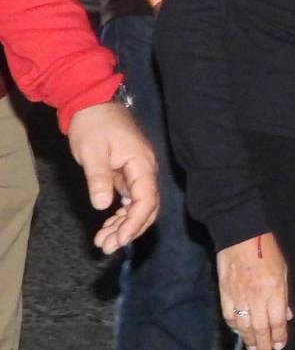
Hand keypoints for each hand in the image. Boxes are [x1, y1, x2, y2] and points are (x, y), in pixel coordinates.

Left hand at [65, 100, 159, 252]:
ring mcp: (138, 171)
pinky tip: (109, 224)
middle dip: (129, 229)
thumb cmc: (93, 125)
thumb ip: (99, 179)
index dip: (134, 223)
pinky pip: (131, 198)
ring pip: (139, 205)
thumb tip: (103, 206)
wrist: (92, 103)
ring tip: (104, 240)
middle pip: (147, 207)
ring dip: (124, 224)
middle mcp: (146, 170)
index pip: (146, 200)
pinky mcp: (129, 172)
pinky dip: (121, 213)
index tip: (119, 240)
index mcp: (142, 164)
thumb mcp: (92, 152)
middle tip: (106, 246)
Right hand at [217, 233, 289, 349]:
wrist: (240, 236)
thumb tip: (286, 316)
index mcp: (274, 290)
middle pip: (260, 328)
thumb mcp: (283, 270)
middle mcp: (256, 297)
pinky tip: (240, 333)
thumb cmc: (267, 251)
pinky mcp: (224, 294)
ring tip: (254, 348)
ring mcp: (239, 297)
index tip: (279, 346)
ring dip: (249, 339)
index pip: (276, 321)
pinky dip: (235, 327)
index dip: (278, 336)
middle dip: (263, 345)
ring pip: (243, 326)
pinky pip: (229, 316)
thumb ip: (284, 295)